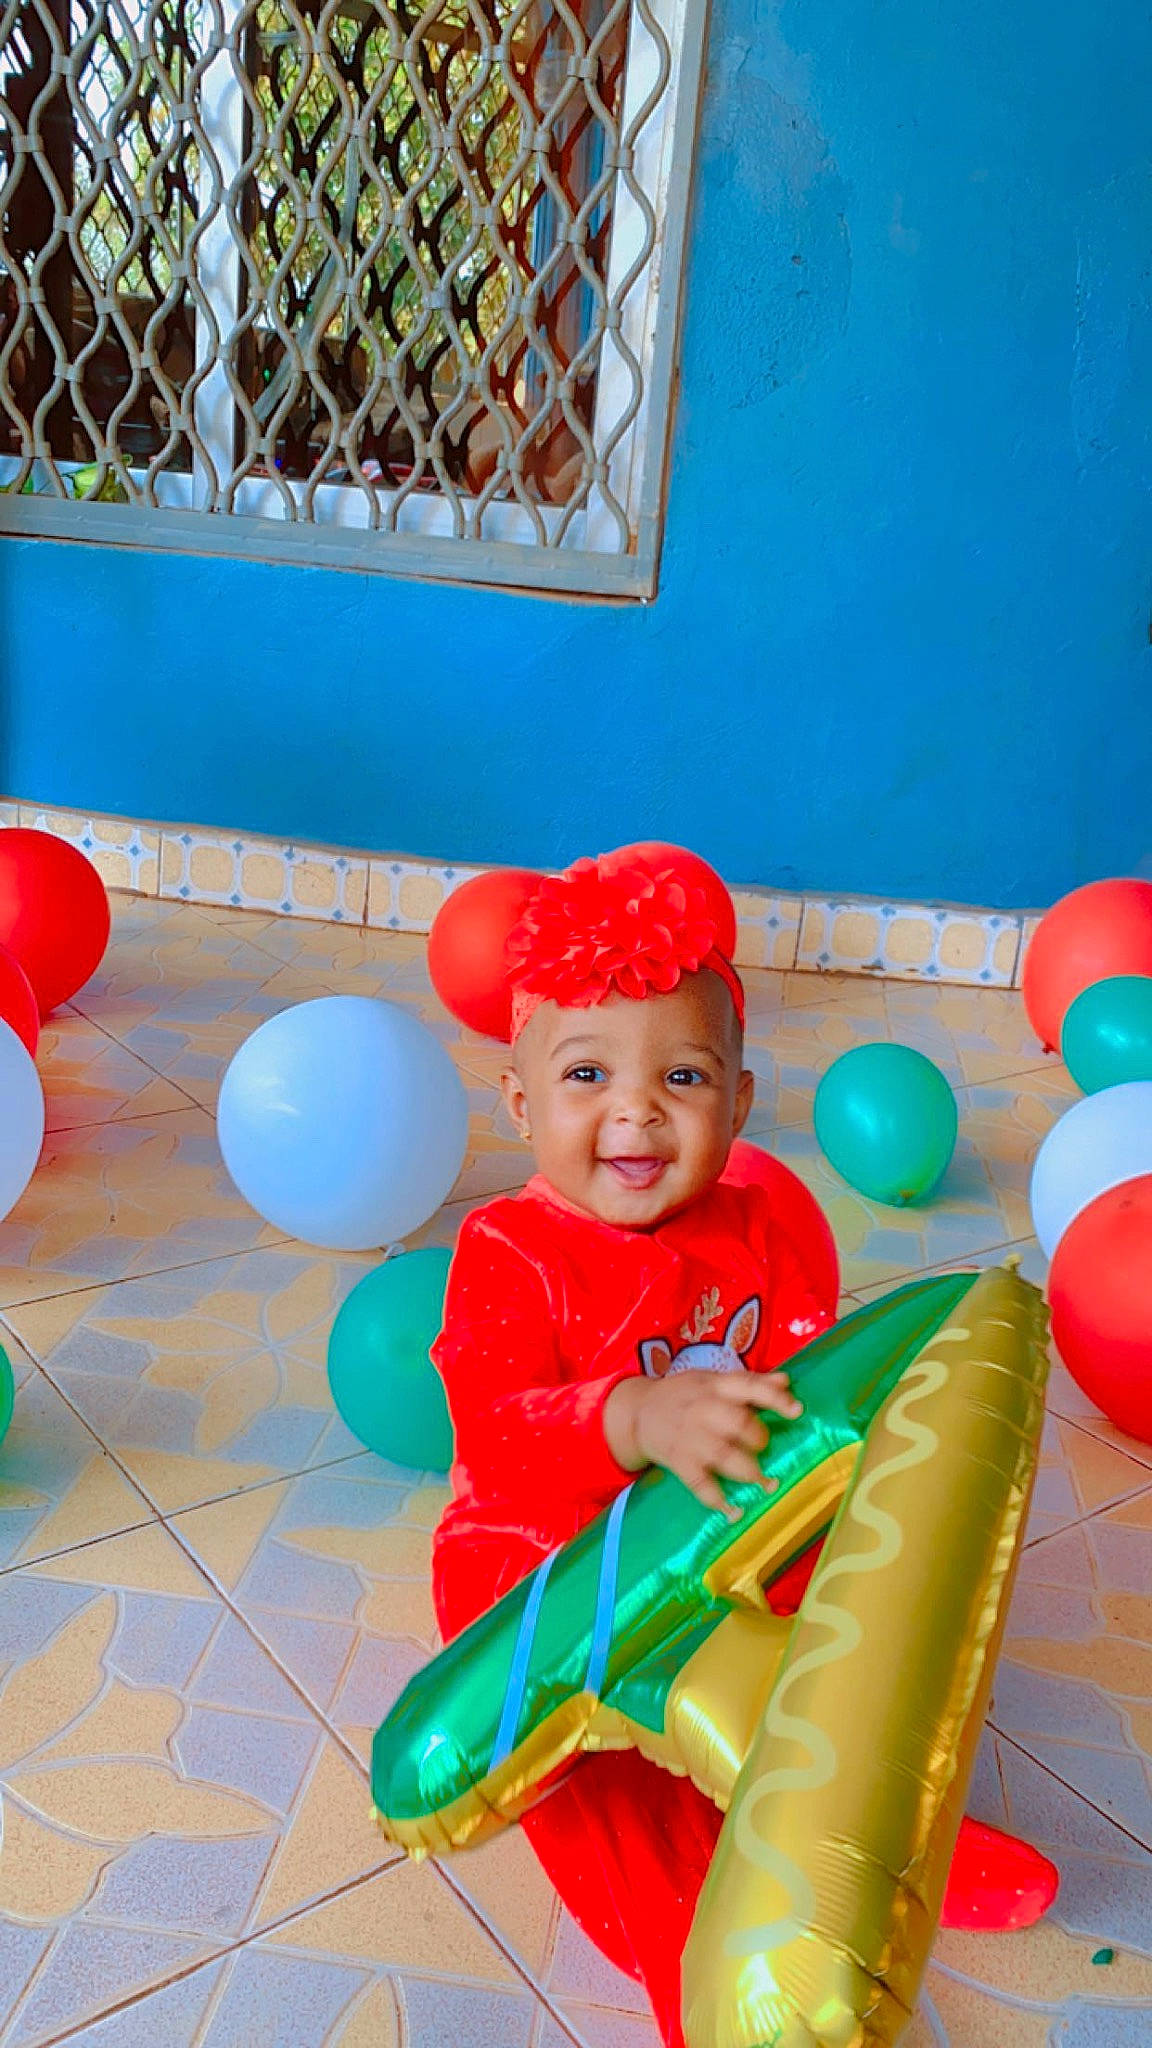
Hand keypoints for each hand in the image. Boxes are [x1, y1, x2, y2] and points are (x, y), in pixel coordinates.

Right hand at [603, 1370, 802, 1517]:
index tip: (798, 1411)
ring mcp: (691, 1438)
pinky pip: (701, 1485)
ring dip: (749, 1472)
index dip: (775, 1398)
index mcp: (715, 1386)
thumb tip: (786, 1381)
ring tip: (766, 1482)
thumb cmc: (684, 1395)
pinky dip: (719, 1502)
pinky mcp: (680, 1463)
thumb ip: (750, 1382)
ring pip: (725, 1456)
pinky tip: (735, 1513)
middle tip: (763, 1445)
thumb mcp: (712, 1380)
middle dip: (759, 1438)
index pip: (748, 1387)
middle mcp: (703, 1410)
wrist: (637, 1412)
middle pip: (739, 1423)